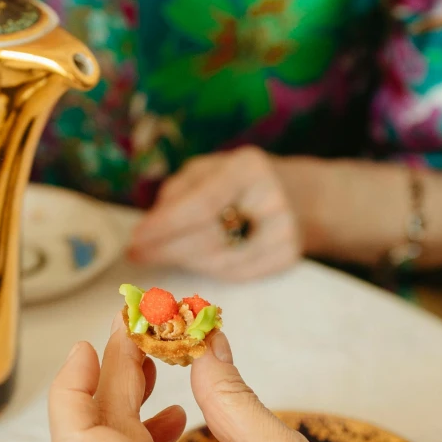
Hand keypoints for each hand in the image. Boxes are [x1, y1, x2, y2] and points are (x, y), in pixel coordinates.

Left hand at [125, 146, 305, 278]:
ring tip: (159, 254)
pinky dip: (208, 270)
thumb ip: (180, 191)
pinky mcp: (289, 258)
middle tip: (137, 254)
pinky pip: (236, 273)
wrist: (306, 198)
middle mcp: (272, 199)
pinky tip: (192, 261)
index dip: (166, 224)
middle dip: (167, 247)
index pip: (201, 203)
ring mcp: (285, 232)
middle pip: (209, 236)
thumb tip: (149, 228)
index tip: (136, 239)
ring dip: (183, 261)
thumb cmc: (243, 181)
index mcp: (249, 168)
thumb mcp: (212, 169)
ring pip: (219, 261)